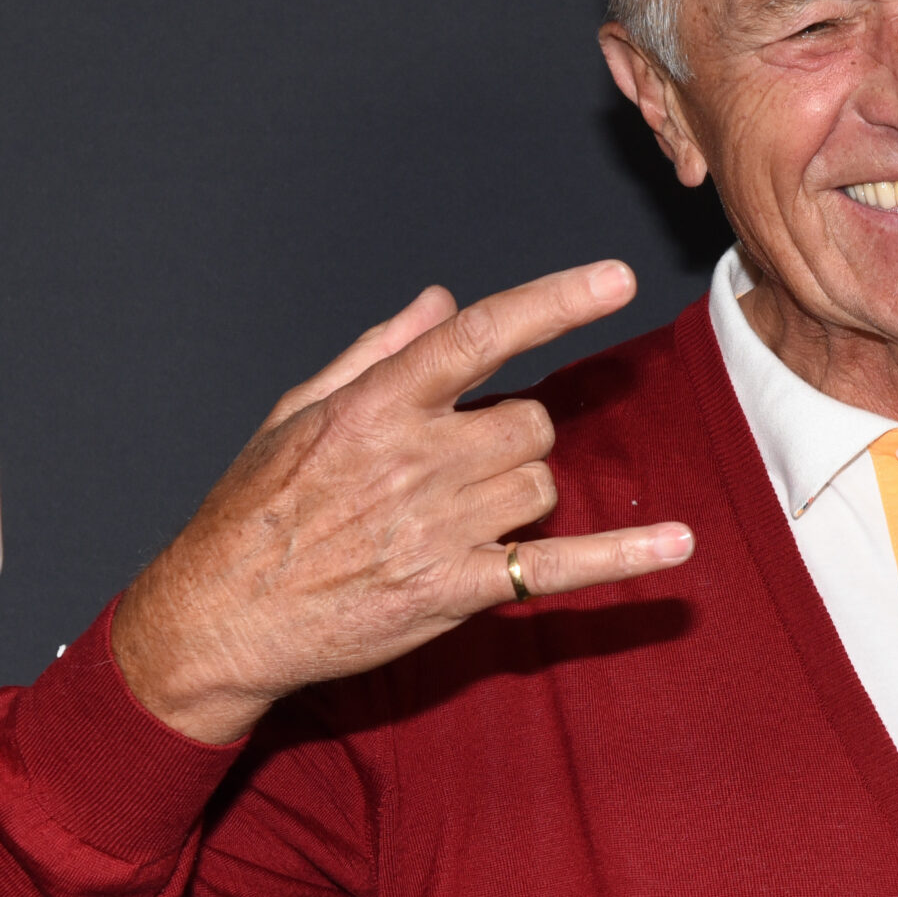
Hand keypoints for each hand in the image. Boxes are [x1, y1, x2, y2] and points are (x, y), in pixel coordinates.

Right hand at [112, 262, 694, 743]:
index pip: (480, 336)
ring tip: (453, 516)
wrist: (217, 617)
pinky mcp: (454, 592)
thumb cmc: (253, 510)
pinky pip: (557, 567)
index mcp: (374, 405)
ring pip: (540, 485)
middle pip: (530, 422)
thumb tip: (440, 301)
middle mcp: (413, 460)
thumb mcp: (296, 411)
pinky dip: (623, 558)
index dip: (554, 302)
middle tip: (458, 465)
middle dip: (514, 436)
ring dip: (520, 492)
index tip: (615, 279)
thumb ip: (376, 351)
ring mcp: (437, 529)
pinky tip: (679, 547)